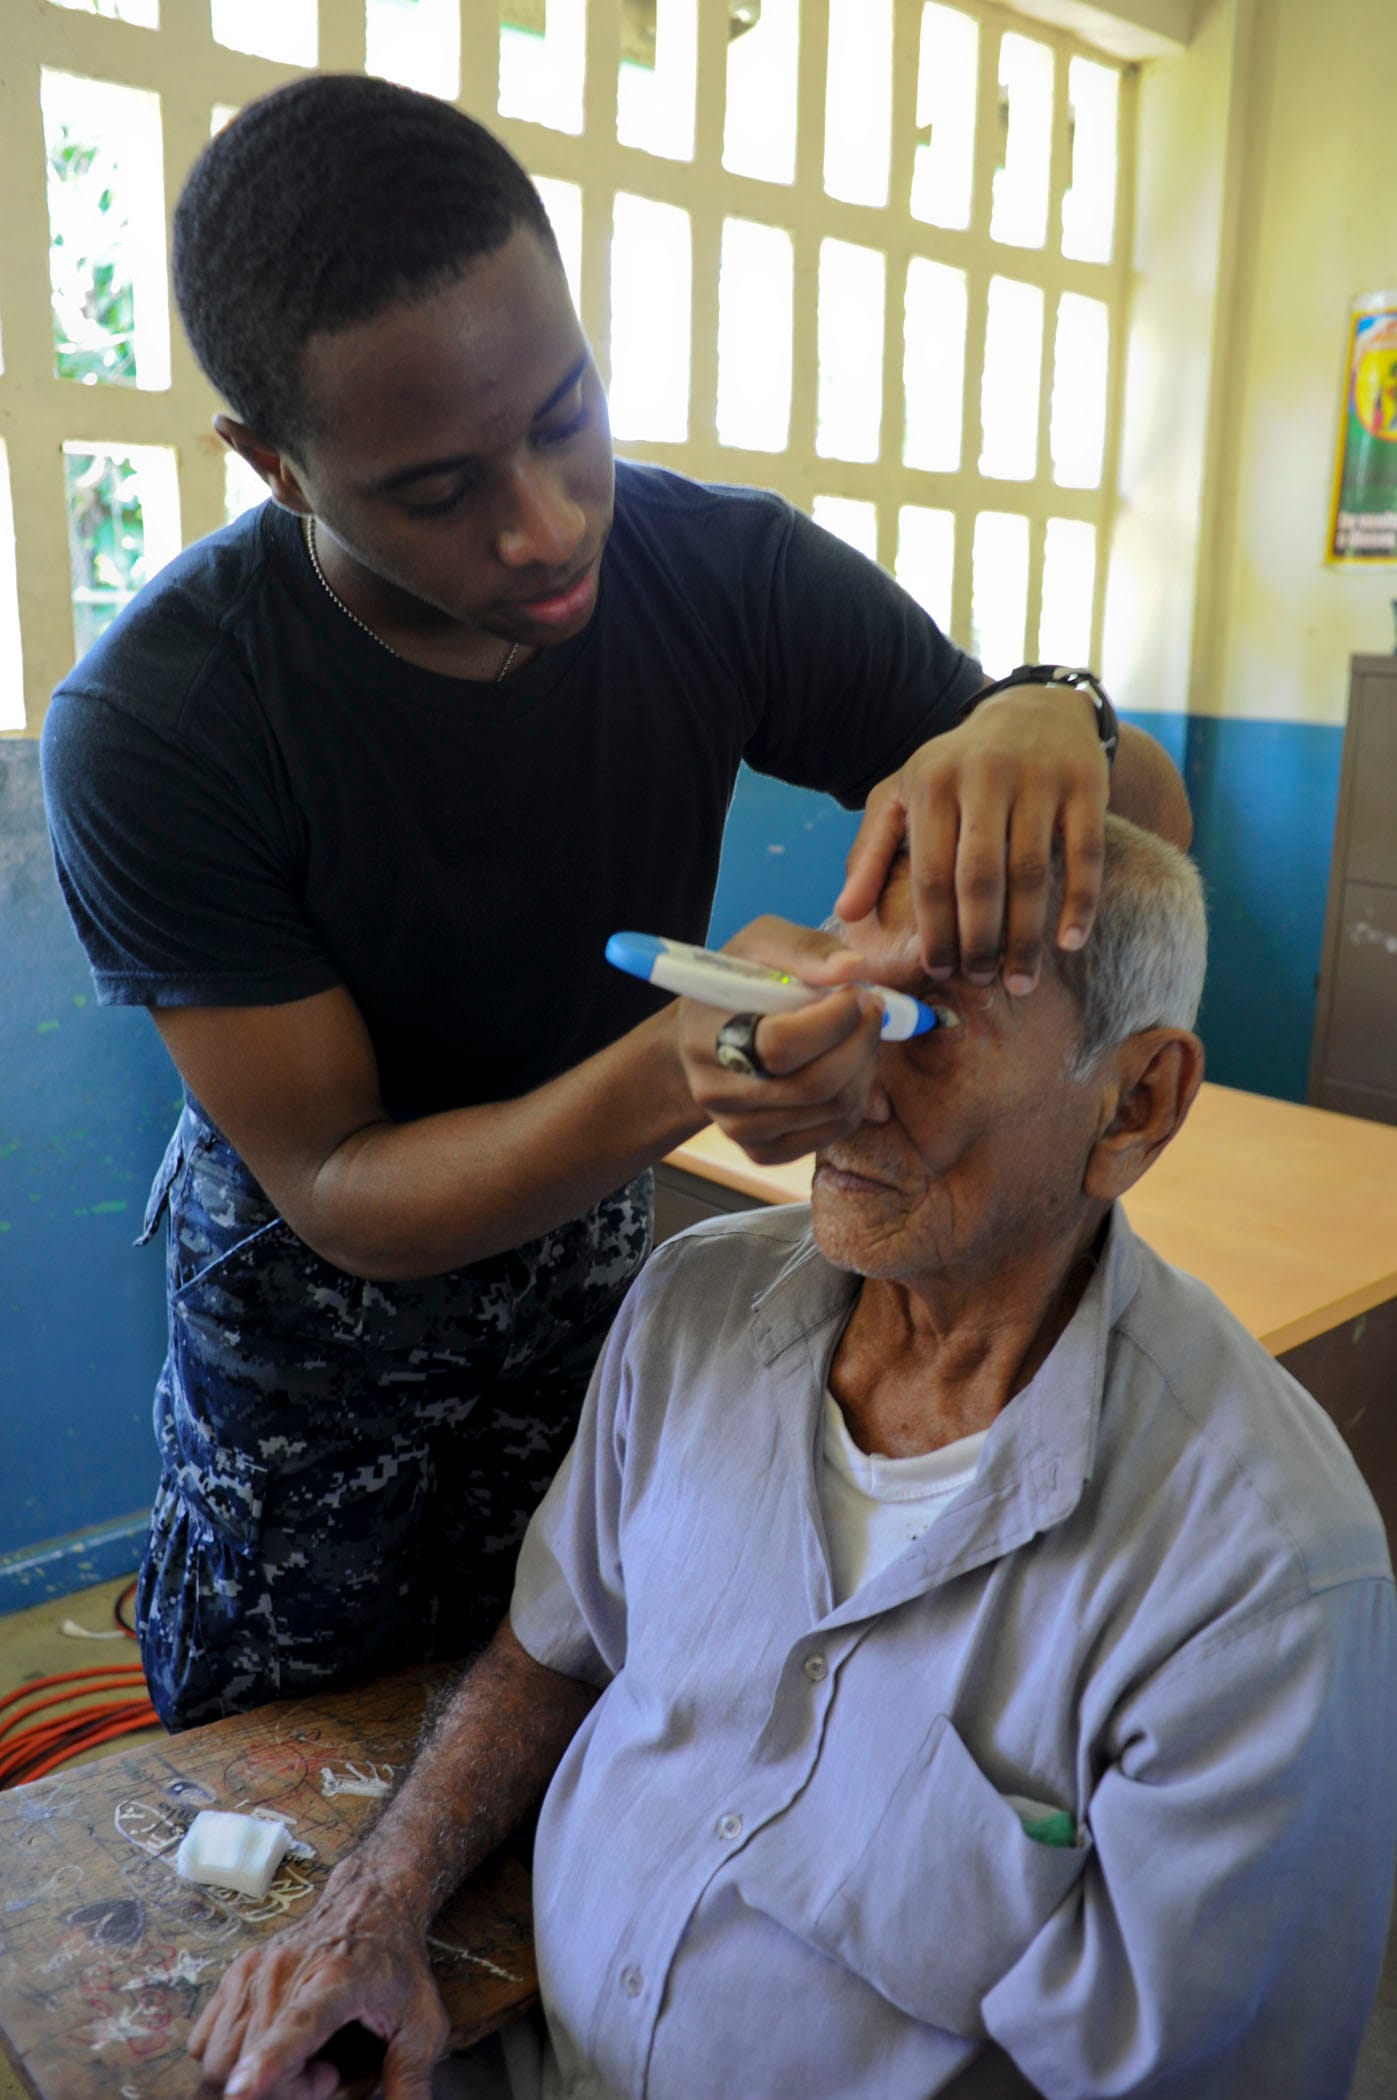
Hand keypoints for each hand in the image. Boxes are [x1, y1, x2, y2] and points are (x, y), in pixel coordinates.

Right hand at [188, 1856, 449, 2099]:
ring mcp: (254, 1970)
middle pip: (249, 2062)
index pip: (296, 2026)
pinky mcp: (234, 1973)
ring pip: (220, 2059)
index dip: (267, 2065)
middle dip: (284, 2093)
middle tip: (326, 2074)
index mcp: (337, 1980)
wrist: (370, 1900)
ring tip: (304, 2059)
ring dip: (256, 2079)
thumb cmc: (396, 1962)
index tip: (240, 2094)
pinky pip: (205, 2043)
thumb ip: (412, 2076)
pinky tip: (270, 2046)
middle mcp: (286, 1970)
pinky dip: (231, 2061)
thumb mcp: (423, 2020)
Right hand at [676, 917, 884, 1165]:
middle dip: (860, 1042)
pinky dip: (857, 1097)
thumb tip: (854, 969)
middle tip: (872, 1009)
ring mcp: (738, 1128)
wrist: (704, 1037)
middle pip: (814, 1085)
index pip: (780, 1045)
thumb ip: (805, 951)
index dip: (833, 1020)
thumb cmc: (738, 983)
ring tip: (859, 1033)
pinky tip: (848, 1066)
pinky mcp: (762, 1151)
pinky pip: (833, 1132)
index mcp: (707, 1034)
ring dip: (864, 1066)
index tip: (856, 993)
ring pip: (833, 1110)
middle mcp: (717, 1090)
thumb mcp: (760, 945)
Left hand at [835, 685, 1108, 993]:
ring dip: (1025, 936)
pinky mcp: (1085, 785)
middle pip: (980, 879)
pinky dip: (1080, 903)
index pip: (931, 874)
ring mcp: (1038, 780)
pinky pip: (1084, 855)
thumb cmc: (957, 767)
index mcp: (933, 784)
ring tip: (1019, 980)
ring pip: (1031, 873)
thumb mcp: (903, 795)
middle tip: (980, 981)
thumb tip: (846, 915)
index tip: (939, 971)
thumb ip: (870, 853)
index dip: (935, 930)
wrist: (1034, 710)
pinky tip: (1069, 944)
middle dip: (978, 940)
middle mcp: (984, 777)